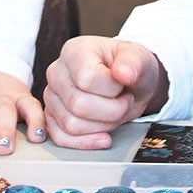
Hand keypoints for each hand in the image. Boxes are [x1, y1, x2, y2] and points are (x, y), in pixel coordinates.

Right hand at [44, 36, 165, 149]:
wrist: (128, 85)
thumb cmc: (129, 69)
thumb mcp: (139, 58)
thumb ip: (133, 62)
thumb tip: (124, 72)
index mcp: (74, 51)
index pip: (86, 79)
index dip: (111, 89)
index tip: (122, 85)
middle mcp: (57, 72)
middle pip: (78, 105)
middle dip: (111, 111)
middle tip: (123, 102)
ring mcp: (52, 96)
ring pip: (71, 125)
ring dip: (102, 126)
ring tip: (113, 113)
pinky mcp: (52, 118)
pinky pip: (60, 138)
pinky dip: (85, 142)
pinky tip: (102, 137)